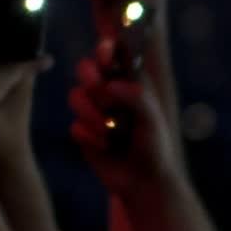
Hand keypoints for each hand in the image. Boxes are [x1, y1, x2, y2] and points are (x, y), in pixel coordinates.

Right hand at [66, 52, 178, 194]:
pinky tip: (106, 147)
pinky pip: (75, 126)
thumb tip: (112, 83)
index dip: (104, 49)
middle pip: (85, 69)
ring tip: (110, 132)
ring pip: (75, 96)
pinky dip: (89, 136)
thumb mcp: (152, 120)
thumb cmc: (155, 146)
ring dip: (91, 114)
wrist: (144, 182)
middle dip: (91, 80)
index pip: (112, 53)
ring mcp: (94, 110)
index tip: (105, 57)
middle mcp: (110, 91)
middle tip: (104, 95)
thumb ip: (137, 98)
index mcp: (130, 82)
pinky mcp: (83, 131)